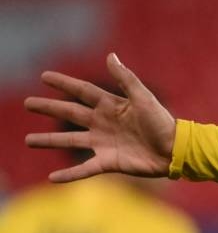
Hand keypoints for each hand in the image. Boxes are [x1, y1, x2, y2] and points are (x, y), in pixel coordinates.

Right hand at [24, 53, 175, 181]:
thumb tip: (110, 55)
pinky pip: (84, 169)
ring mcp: (104, 143)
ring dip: (49, 141)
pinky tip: (52, 177)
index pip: (82, 92)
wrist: (174, 149)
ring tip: (28, 140)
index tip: (44, 76)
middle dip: (49, 108)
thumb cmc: (161, 121)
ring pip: (70, 141)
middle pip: (70, 113)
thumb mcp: (143, 97)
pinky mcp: (108, 162)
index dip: (64, 84)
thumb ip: (126, 78)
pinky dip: (69, 174)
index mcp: (112, 105)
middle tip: (28, 103)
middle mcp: (104, 123)